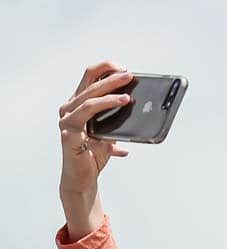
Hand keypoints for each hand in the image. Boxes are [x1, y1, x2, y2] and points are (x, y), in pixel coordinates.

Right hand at [58, 62, 133, 239]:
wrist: (83, 178)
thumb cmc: (94, 156)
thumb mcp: (111, 135)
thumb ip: (117, 122)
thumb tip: (137, 111)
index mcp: (79, 105)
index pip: (89, 78)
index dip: (105, 70)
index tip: (123, 70)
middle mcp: (70, 107)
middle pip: (89, 82)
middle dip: (111, 76)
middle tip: (129, 74)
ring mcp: (67, 118)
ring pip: (90, 95)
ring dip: (110, 89)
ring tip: (128, 88)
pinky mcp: (69, 130)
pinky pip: (89, 111)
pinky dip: (106, 104)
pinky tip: (122, 102)